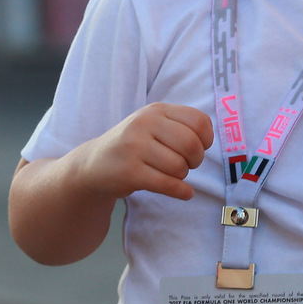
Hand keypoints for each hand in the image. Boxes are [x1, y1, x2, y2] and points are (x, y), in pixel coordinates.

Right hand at [81, 103, 213, 200]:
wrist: (94, 163)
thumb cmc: (133, 144)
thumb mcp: (153, 124)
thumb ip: (180, 126)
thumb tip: (208, 141)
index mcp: (156, 110)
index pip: (199, 121)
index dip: (206, 139)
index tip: (200, 148)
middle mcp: (144, 124)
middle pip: (191, 144)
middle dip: (195, 160)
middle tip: (187, 165)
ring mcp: (134, 147)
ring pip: (179, 167)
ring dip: (182, 176)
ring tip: (170, 174)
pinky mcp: (129, 172)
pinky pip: (167, 184)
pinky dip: (181, 191)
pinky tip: (184, 193)